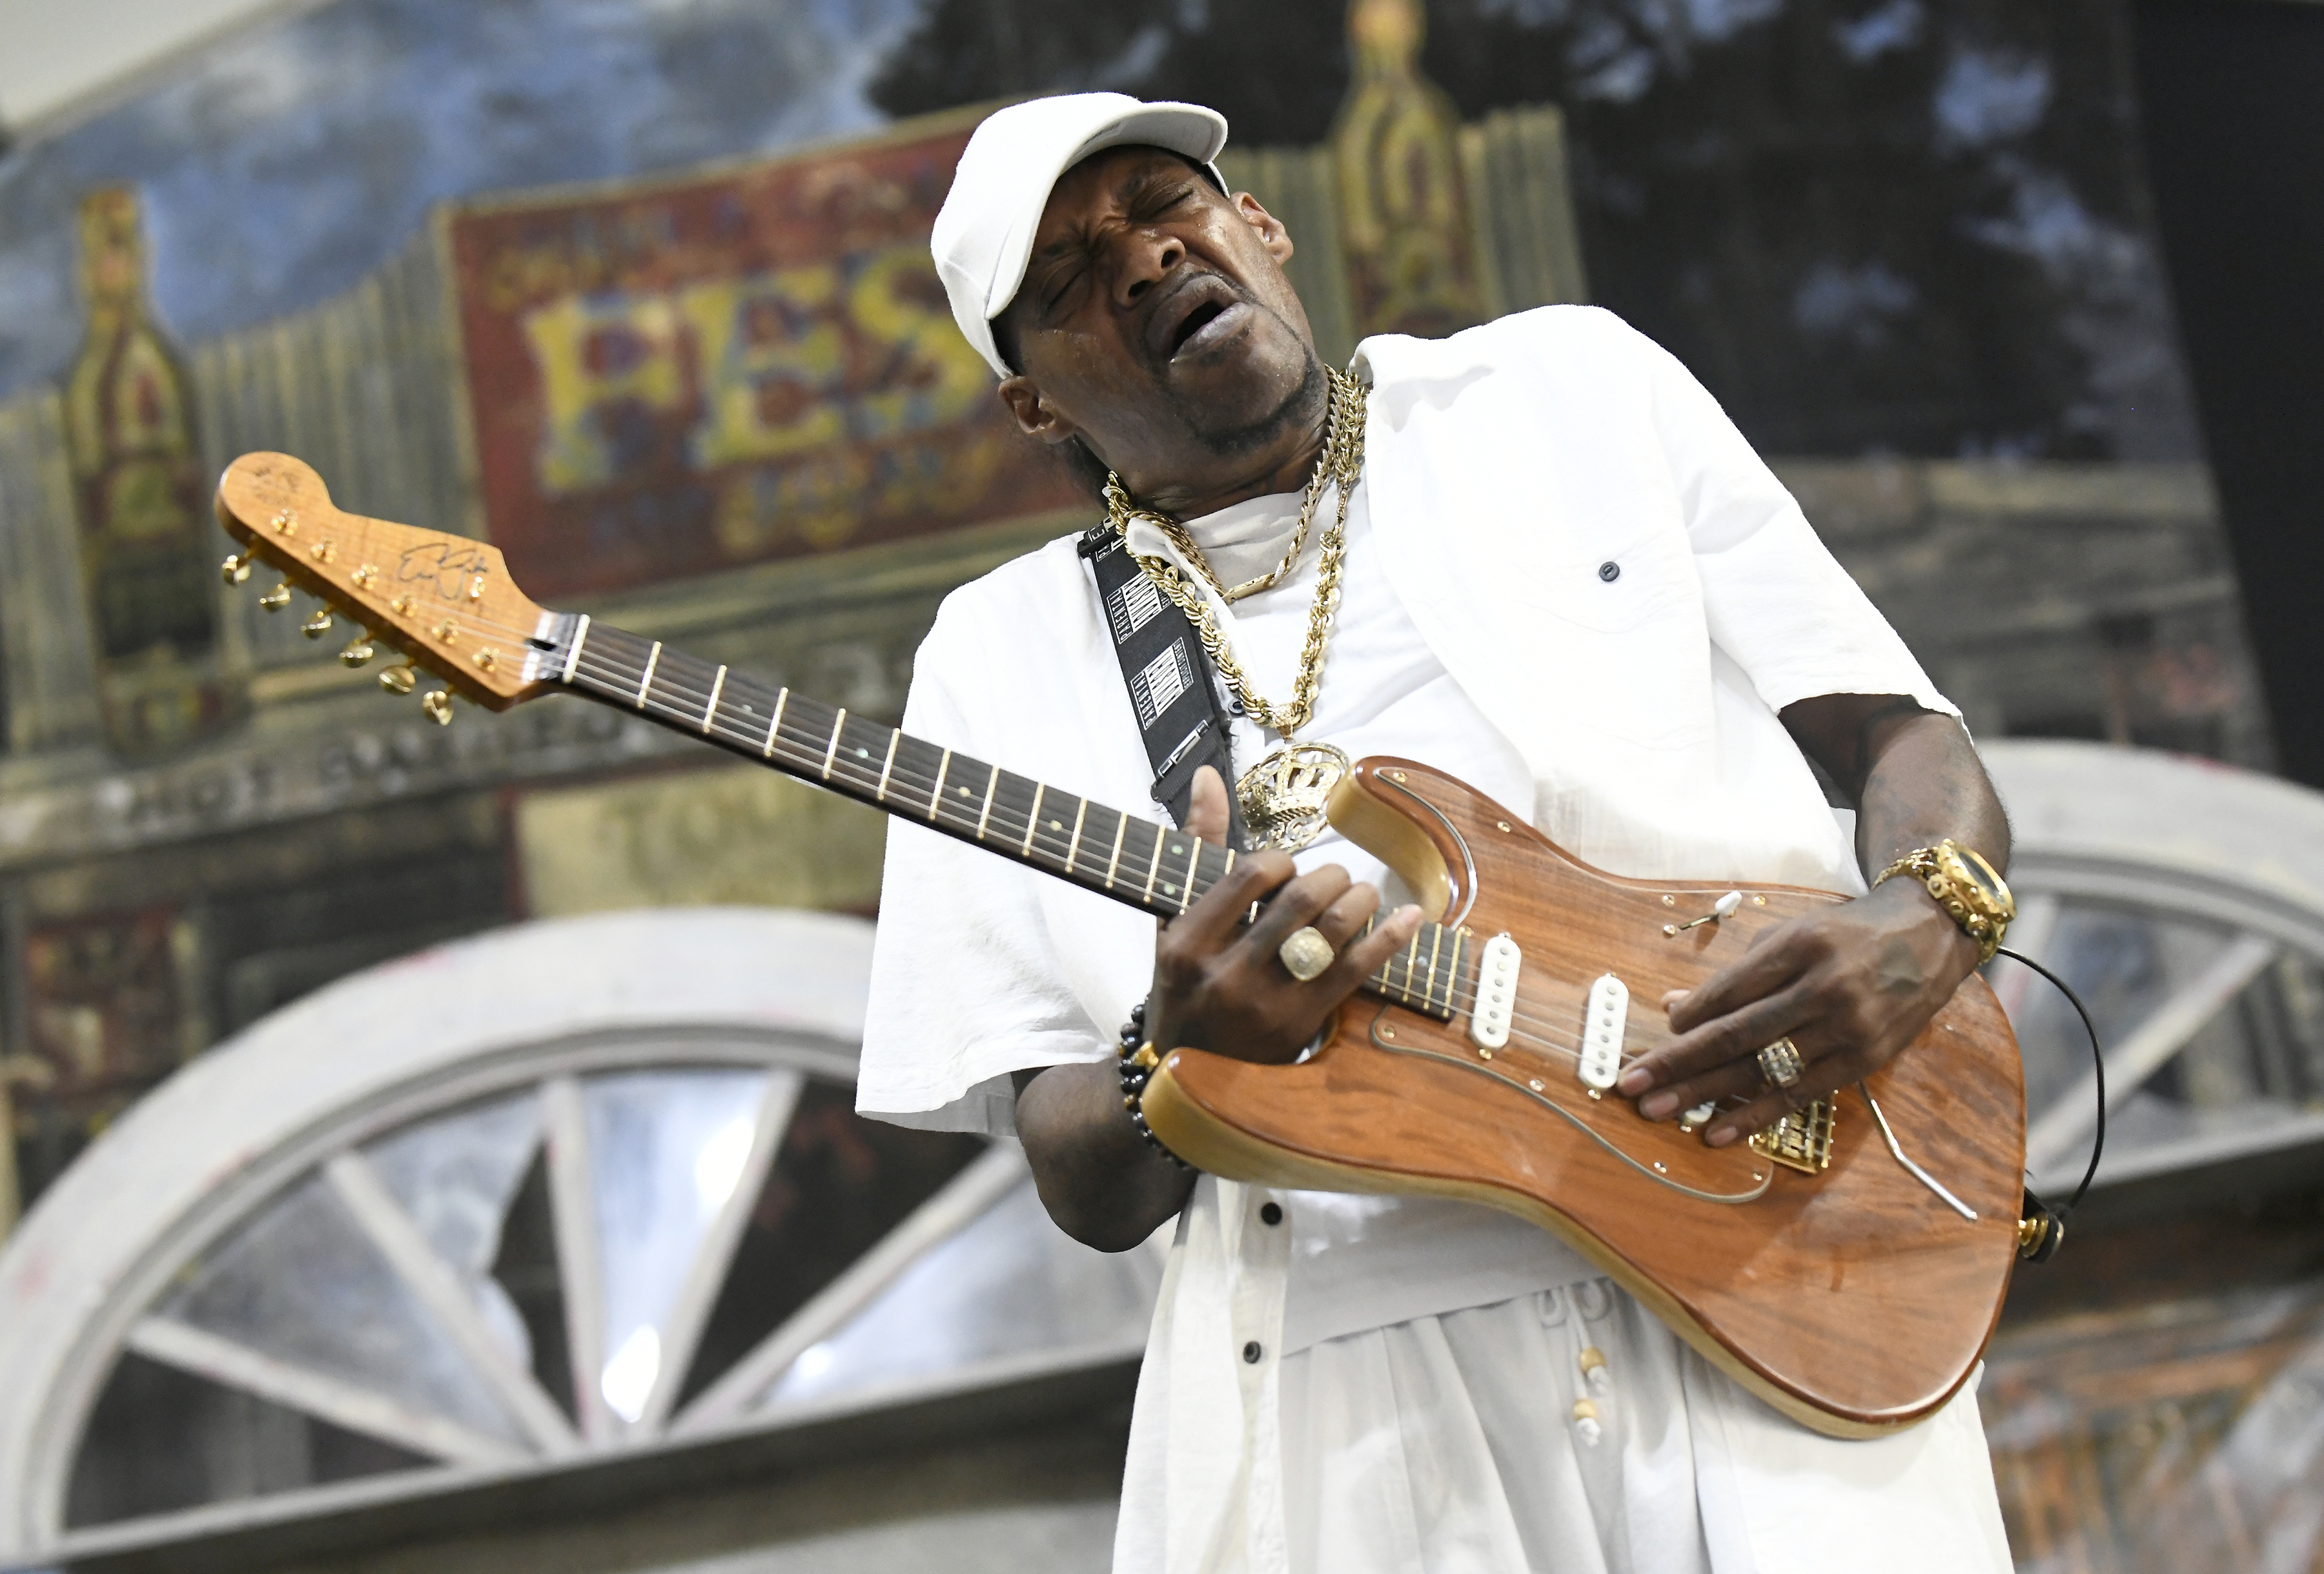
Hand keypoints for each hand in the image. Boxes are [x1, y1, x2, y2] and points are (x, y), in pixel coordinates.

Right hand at [1144, 767, 1424, 1062]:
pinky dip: (1389, 938)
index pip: (1249, 876)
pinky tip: (1409, 918)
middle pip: (1299, 899)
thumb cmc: (1182, 986)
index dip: (1281, 861)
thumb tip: (1208, 776)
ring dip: (1359, 899)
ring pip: (1331, 930)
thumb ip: (1193, 847)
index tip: (1287, 869)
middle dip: (1330, 876)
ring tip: (1360, 894)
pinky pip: (1357, 971)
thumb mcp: (1171, 921)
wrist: (1179, 1076)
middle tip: (1336, 877)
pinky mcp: (1302, 1026)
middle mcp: (1224, 975)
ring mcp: (1266, 1004)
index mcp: (1186, 944)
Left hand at [1613, 879, 1978, 1146]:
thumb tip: (1674, 1005)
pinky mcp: (1865, 1060)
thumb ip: (1737, 973)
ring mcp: (1846, 1027)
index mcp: (1798, 948)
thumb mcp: (1792, 935)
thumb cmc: (1847, 935)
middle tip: (1632, 1084)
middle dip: (1678, 1062)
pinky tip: (1717, 1133)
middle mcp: (1822, 988)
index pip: (1729, 990)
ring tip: (1658, 1111)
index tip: (1655, 1035)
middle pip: (1736, 1033)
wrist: (1930, 935)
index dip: (1688, 1017)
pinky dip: (1754, 1116)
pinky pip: (1799, 1095)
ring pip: (1762, 1068)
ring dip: (1704, 1094)